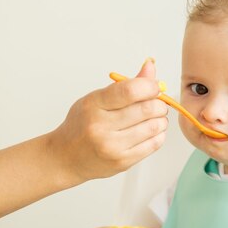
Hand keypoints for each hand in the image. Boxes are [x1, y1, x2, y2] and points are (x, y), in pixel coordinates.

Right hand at [49, 59, 168, 185]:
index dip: (149, 86)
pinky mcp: (122, 161)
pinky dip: (159, 134)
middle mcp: (101, 126)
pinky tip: (151, 131)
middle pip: (146, 109)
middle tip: (157, 103)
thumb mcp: (97, 99)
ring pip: (153, 127)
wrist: (66, 157)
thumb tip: (150, 66)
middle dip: (159, 103)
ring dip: (161, 119)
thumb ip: (126, 85)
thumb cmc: (82, 125)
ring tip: (154, 117)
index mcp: (93, 105)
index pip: (129, 91)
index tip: (153, 87)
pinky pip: (153, 144)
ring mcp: (112, 146)